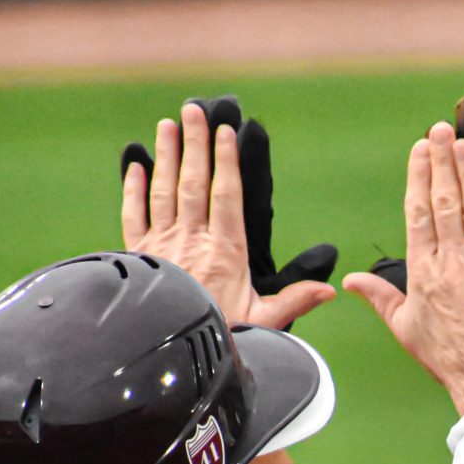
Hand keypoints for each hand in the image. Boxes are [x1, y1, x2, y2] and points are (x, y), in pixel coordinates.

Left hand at [119, 100, 334, 331]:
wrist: (164, 353)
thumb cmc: (216, 338)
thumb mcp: (262, 325)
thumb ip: (294, 302)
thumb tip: (331, 290)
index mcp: (226, 252)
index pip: (227, 195)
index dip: (227, 161)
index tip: (227, 133)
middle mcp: (192, 241)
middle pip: (193, 182)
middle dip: (195, 143)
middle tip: (193, 110)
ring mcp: (162, 245)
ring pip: (164, 190)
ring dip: (166, 155)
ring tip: (167, 124)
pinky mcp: (138, 255)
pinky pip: (134, 215)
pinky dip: (133, 189)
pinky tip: (136, 166)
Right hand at [343, 123, 463, 415]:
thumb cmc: (447, 355)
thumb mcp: (405, 326)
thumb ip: (378, 297)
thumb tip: (349, 280)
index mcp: (423, 272)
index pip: (418, 213)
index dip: (419, 177)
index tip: (419, 149)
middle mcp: (453, 262)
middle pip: (445, 201)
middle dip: (442, 161)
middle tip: (441, 129)